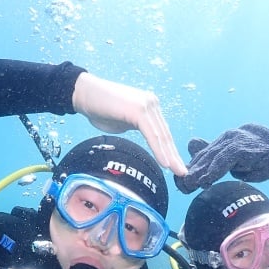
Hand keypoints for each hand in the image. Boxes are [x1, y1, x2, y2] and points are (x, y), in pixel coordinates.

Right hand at [72, 72, 186, 175]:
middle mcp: (152, 104)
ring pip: (161, 136)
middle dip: (175, 156)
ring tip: (177, 171)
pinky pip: (152, 134)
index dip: (170, 151)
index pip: (163, 133)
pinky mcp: (138, 110)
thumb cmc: (101, 109)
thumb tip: (144, 142)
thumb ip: (137, 129)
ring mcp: (146, 105)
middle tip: (183, 174)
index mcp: (150, 107)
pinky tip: (165, 163)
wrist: (85, 94)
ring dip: (170, 156)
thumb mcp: (124, 123)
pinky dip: (158, 149)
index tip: (176, 167)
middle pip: (165, 135)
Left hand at [173, 124, 268, 193]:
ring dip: (200, 172)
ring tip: (190, 183)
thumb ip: (215, 162)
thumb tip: (193, 160)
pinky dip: (216, 169)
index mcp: (219, 145)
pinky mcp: (244, 147)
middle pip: (202, 157)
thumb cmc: (256, 158)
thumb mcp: (233, 164)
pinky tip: (208, 179)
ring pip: (212, 157)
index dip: (189, 171)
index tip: (180, 185)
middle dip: (190, 172)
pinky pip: (227, 158)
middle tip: (180, 186)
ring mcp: (234, 141)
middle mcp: (224, 140)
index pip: (200, 158)